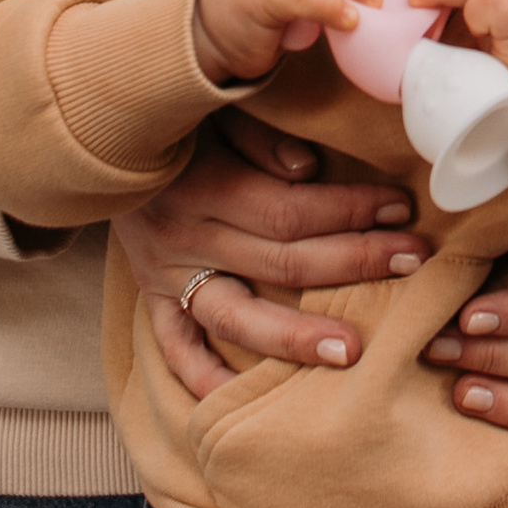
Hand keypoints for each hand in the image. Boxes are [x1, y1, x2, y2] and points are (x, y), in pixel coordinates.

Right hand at [114, 109, 430, 397]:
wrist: (94, 135)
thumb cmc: (174, 114)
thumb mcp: (214, 106)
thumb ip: (261, 137)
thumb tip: (309, 170)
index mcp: (203, 186)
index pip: (289, 211)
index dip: (349, 211)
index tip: (401, 209)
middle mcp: (183, 236)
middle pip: (279, 262)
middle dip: (353, 261)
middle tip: (412, 262)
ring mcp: (164, 274)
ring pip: (234, 317)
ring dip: (295, 337)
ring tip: (352, 353)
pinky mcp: (151, 296)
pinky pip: (175, 347)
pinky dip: (204, 378)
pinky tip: (243, 401)